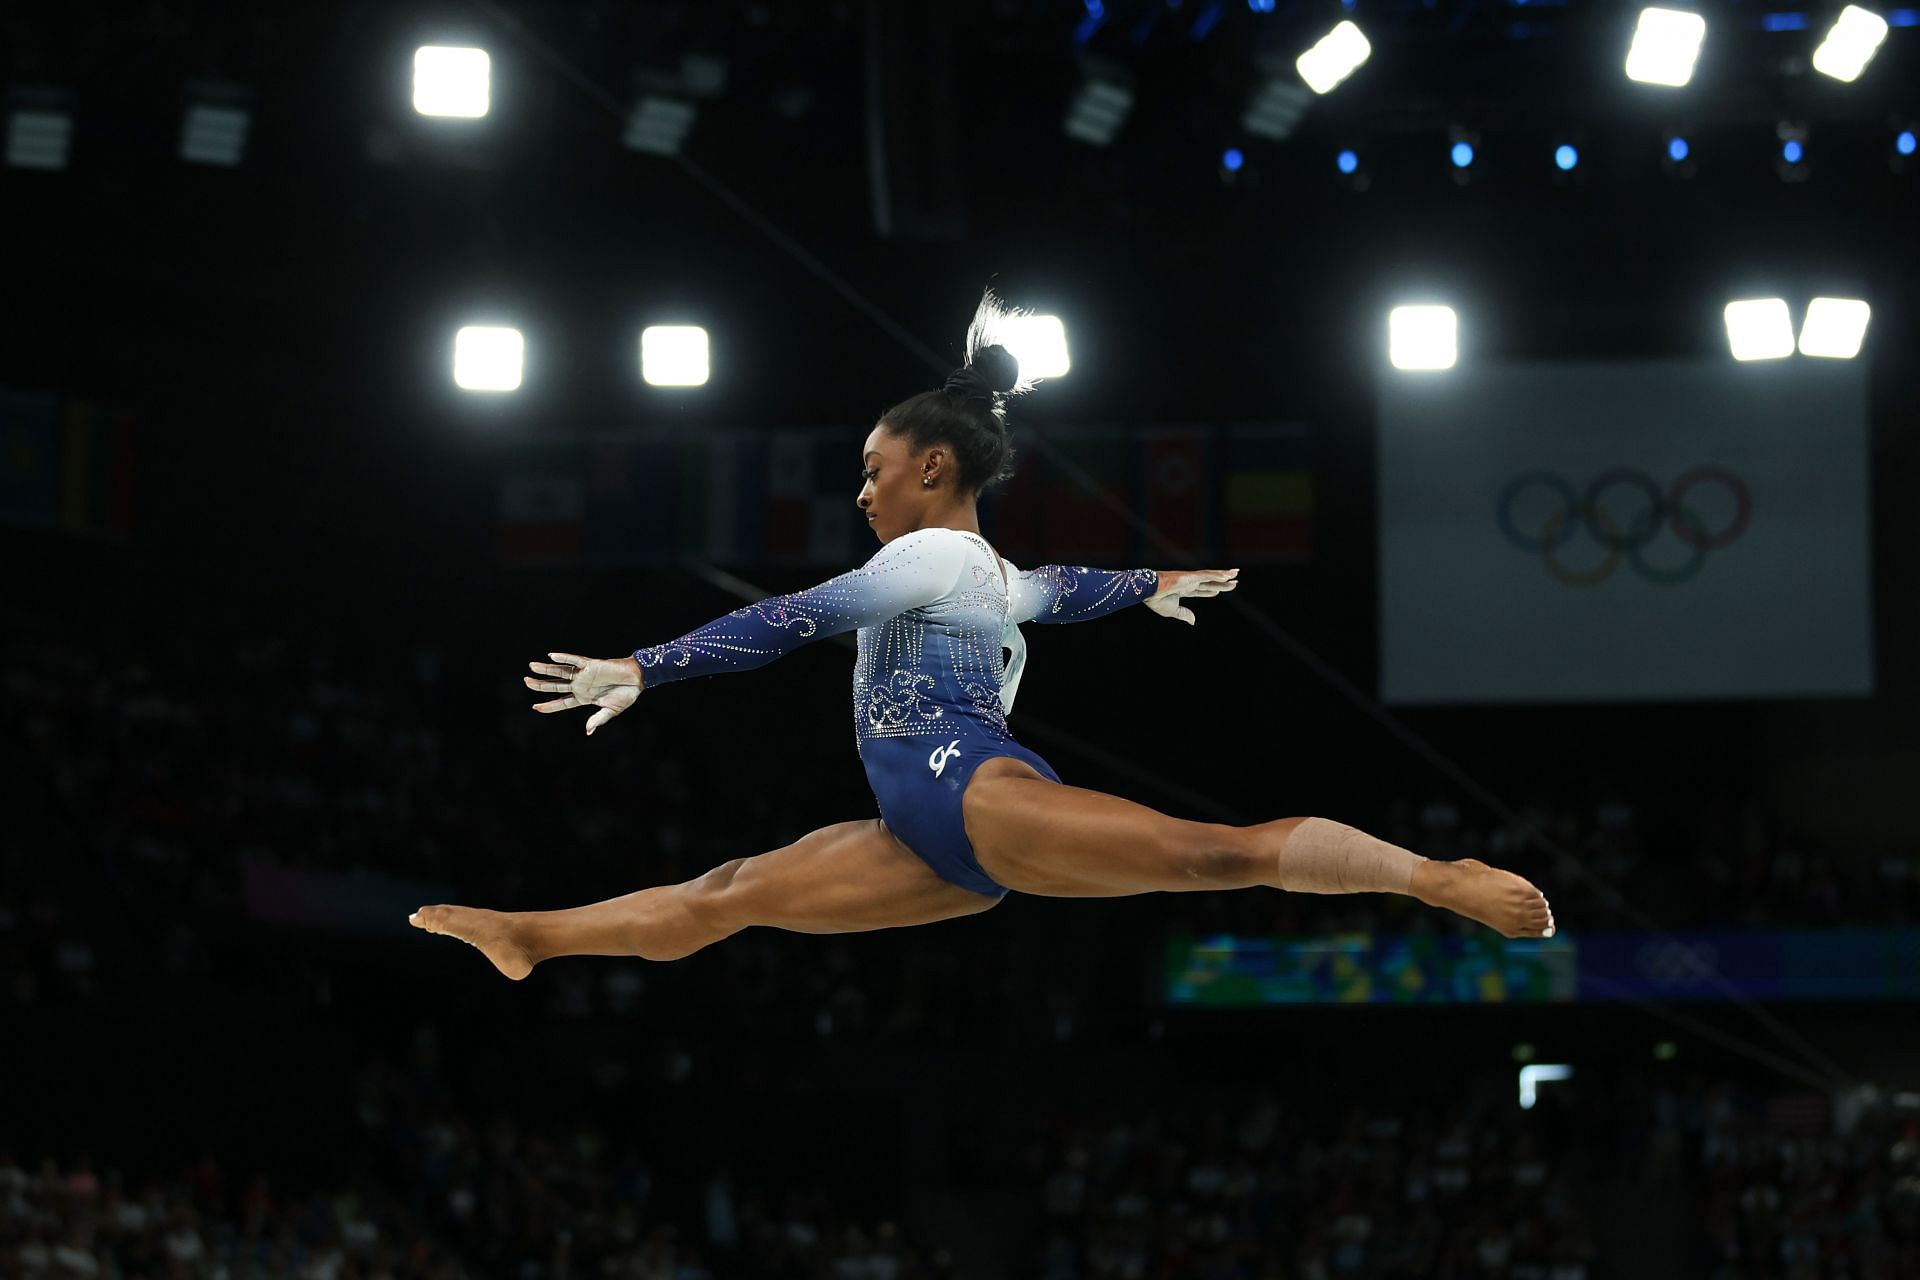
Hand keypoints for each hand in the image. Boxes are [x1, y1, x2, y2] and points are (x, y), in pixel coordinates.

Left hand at [524, 653, 641, 735]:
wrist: (637, 680)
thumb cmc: (626, 695)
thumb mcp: (611, 711)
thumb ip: (598, 719)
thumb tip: (587, 731)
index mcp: (584, 698)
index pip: (562, 703)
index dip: (549, 705)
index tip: (535, 707)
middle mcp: (580, 685)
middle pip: (556, 686)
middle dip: (540, 684)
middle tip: (526, 681)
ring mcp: (584, 675)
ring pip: (561, 672)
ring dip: (546, 669)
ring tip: (531, 666)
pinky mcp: (590, 665)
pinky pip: (575, 661)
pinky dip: (564, 658)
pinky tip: (551, 656)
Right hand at [1144, 568, 1238, 624]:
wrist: (1149, 591)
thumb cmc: (1156, 600)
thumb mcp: (1172, 611)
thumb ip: (1184, 614)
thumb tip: (1193, 621)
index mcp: (1183, 590)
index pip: (1201, 590)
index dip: (1211, 590)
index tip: (1219, 590)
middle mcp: (1189, 583)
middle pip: (1210, 582)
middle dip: (1222, 582)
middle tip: (1234, 581)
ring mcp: (1191, 579)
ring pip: (1211, 577)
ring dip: (1224, 575)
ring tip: (1236, 574)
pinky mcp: (1191, 577)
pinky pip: (1207, 575)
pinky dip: (1217, 575)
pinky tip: (1227, 576)